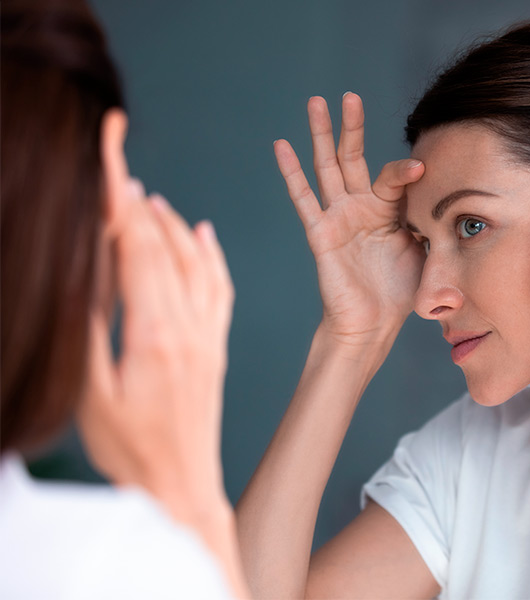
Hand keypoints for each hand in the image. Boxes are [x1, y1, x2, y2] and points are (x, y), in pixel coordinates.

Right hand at [77, 179, 234, 520]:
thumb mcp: (92, 395)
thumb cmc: (130, 450)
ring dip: (174, 226)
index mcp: (154, 334)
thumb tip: (85, 278)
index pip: (136, 251)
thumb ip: (89, 333)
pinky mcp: (216, 347)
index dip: (121, 204)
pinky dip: (212, 257)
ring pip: (197, 264)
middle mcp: (188, 327)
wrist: (181, 486)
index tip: (111, 166)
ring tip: (151, 199)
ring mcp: (208, 336)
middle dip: (139, 204)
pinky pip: (220, 290)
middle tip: (121, 169)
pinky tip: (204, 236)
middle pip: (165, 249)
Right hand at [274, 93, 424, 347]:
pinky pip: (304, 199)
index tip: (424, 168)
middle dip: (351, 127)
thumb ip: (433, 222)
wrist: (373, 324)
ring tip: (315, 102)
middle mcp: (361, 207)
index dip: (407, 171)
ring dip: (320, 135)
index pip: (394, 177)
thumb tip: (457, 202)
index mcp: (388, 210)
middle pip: (353, 157)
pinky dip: (292, 173)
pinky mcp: (321, 232)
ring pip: (327, 168)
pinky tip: (282, 145)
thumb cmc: (399, 291)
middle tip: (349, 96)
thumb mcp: (426, 251)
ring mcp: (339, 217)